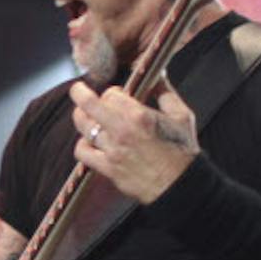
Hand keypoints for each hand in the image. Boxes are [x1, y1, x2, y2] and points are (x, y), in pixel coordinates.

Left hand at [69, 80, 199, 203]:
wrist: (180, 186)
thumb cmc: (182, 151)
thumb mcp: (181, 116)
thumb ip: (165, 92)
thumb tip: (157, 73)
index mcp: (140, 116)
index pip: (111, 94)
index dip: (112, 91)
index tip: (117, 93)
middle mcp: (122, 131)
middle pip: (88, 105)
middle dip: (80, 93)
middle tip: (78, 90)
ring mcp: (112, 151)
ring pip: (83, 126)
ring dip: (81, 117)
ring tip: (84, 114)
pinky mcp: (108, 168)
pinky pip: (82, 152)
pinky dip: (82, 144)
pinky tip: (89, 140)